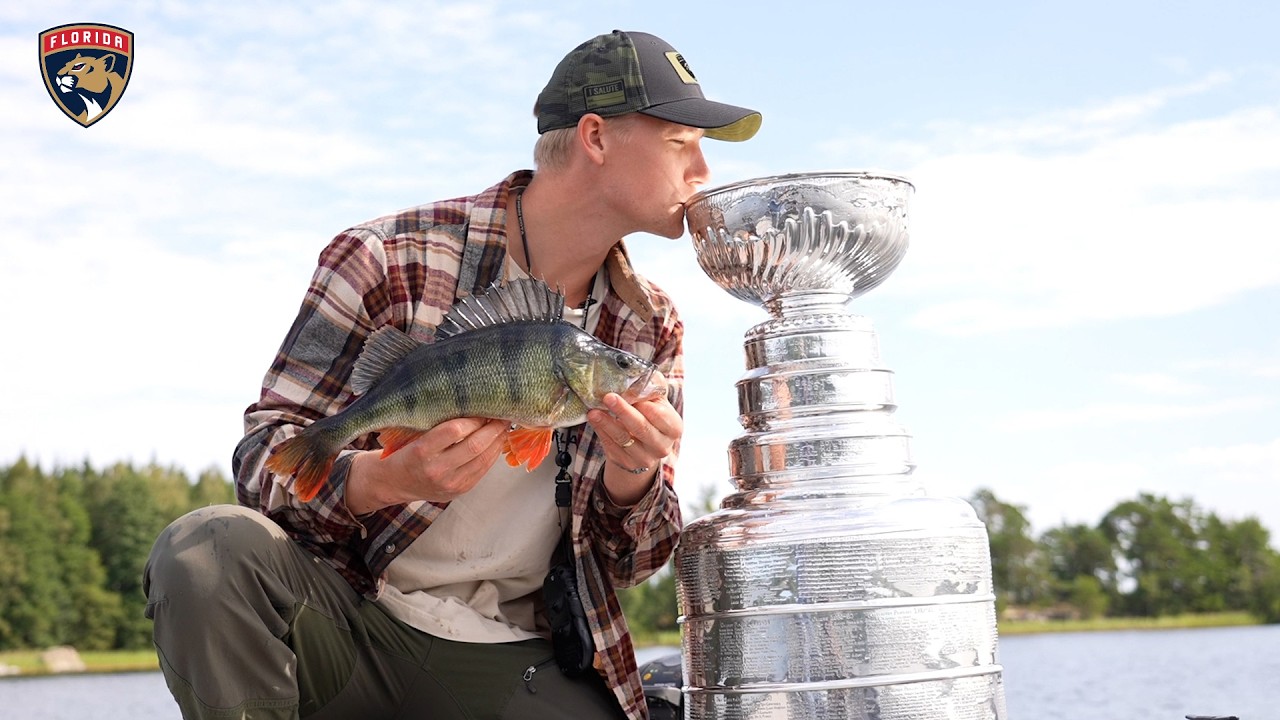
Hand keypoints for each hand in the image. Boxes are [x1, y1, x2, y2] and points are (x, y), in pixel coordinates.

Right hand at [345, 417, 508, 513]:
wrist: (395, 483)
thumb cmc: (405, 452)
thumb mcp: (413, 435)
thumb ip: (440, 425)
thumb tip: (474, 407)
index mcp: (421, 451)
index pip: (455, 430)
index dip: (474, 418)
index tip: (483, 407)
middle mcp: (437, 470)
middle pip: (474, 445)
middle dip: (493, 427)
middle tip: (502, 413)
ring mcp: (451, 483)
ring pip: (484, 458)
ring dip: (498, 440)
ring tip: (503, 425)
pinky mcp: (461, 490)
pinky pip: (484, 469)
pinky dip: (493, 453)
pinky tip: (497, 441)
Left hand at [587, 377, 681, 505]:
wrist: (644, 446)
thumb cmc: (650, 416)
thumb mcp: (657, 401)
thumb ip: (652, 386)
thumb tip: (636, 372)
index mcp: (673, 428)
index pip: (659, 415)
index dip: (643, 404)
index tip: (628, 392)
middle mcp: (662, 446)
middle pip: (641, 428)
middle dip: (623, 411)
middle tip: (608, 397)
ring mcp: (644, 458)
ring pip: (623, 439)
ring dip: (606, 423)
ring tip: (594, 411)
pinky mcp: (626, 463)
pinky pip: (611, 446)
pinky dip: (601, 431)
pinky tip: (594, 420)